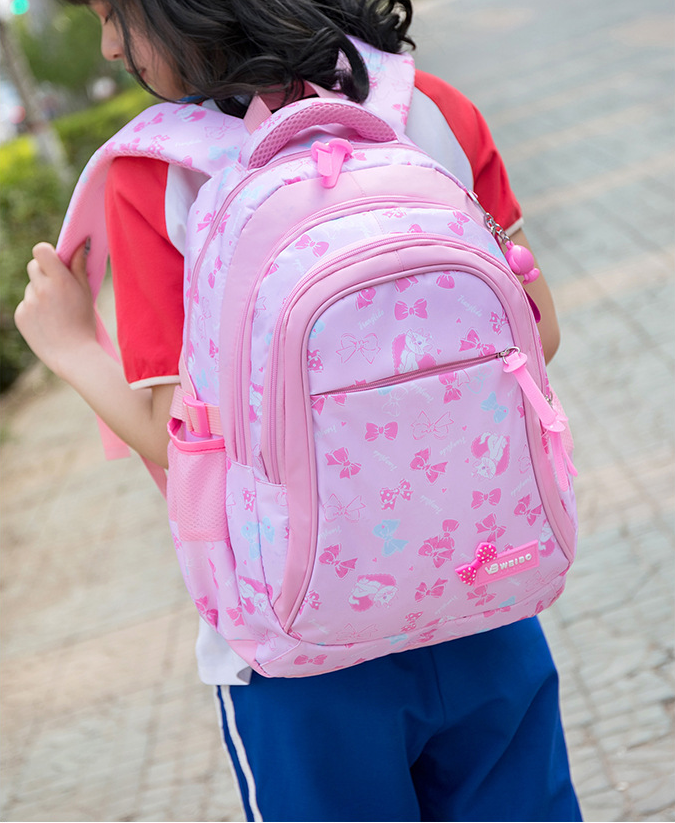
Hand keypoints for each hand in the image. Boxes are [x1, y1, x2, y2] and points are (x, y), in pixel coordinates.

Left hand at [15, 241, 96, 377]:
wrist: (74, 355)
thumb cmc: (84, 323)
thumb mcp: (86, 293)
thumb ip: (79, 267)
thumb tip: (80, 244)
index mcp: (59, 280)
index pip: (41, 250)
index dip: (47, 253)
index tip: (54, 260)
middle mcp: (41, 289)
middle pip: (33, 266)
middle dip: (44, 272)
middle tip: (57, 286)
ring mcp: (28, 302)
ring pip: (31, 288)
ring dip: (40, 293)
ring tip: (56, 312)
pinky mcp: (20, 315)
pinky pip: (25, 304)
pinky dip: (35, 310)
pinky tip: (47, 322)